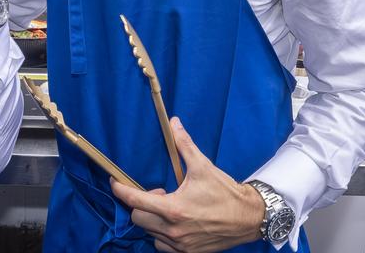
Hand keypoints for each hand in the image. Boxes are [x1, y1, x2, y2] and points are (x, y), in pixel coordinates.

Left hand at [111, 117, 262, 252]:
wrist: (249, 217)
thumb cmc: (226, 192)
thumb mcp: (203, 166)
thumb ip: (184, 145)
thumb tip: (174, 123)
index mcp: (174, 208)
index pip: (134, 201)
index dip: (120, 190)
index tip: (115, 182)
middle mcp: (174, 229)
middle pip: (138, 218)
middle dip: (142, 205)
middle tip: (159, 194)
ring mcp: (180, 244)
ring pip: (149, 233)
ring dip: (152, 220)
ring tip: (168, 209)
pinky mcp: (188, 252)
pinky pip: (162, 246)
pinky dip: (162, 235)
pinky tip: (173, 224)